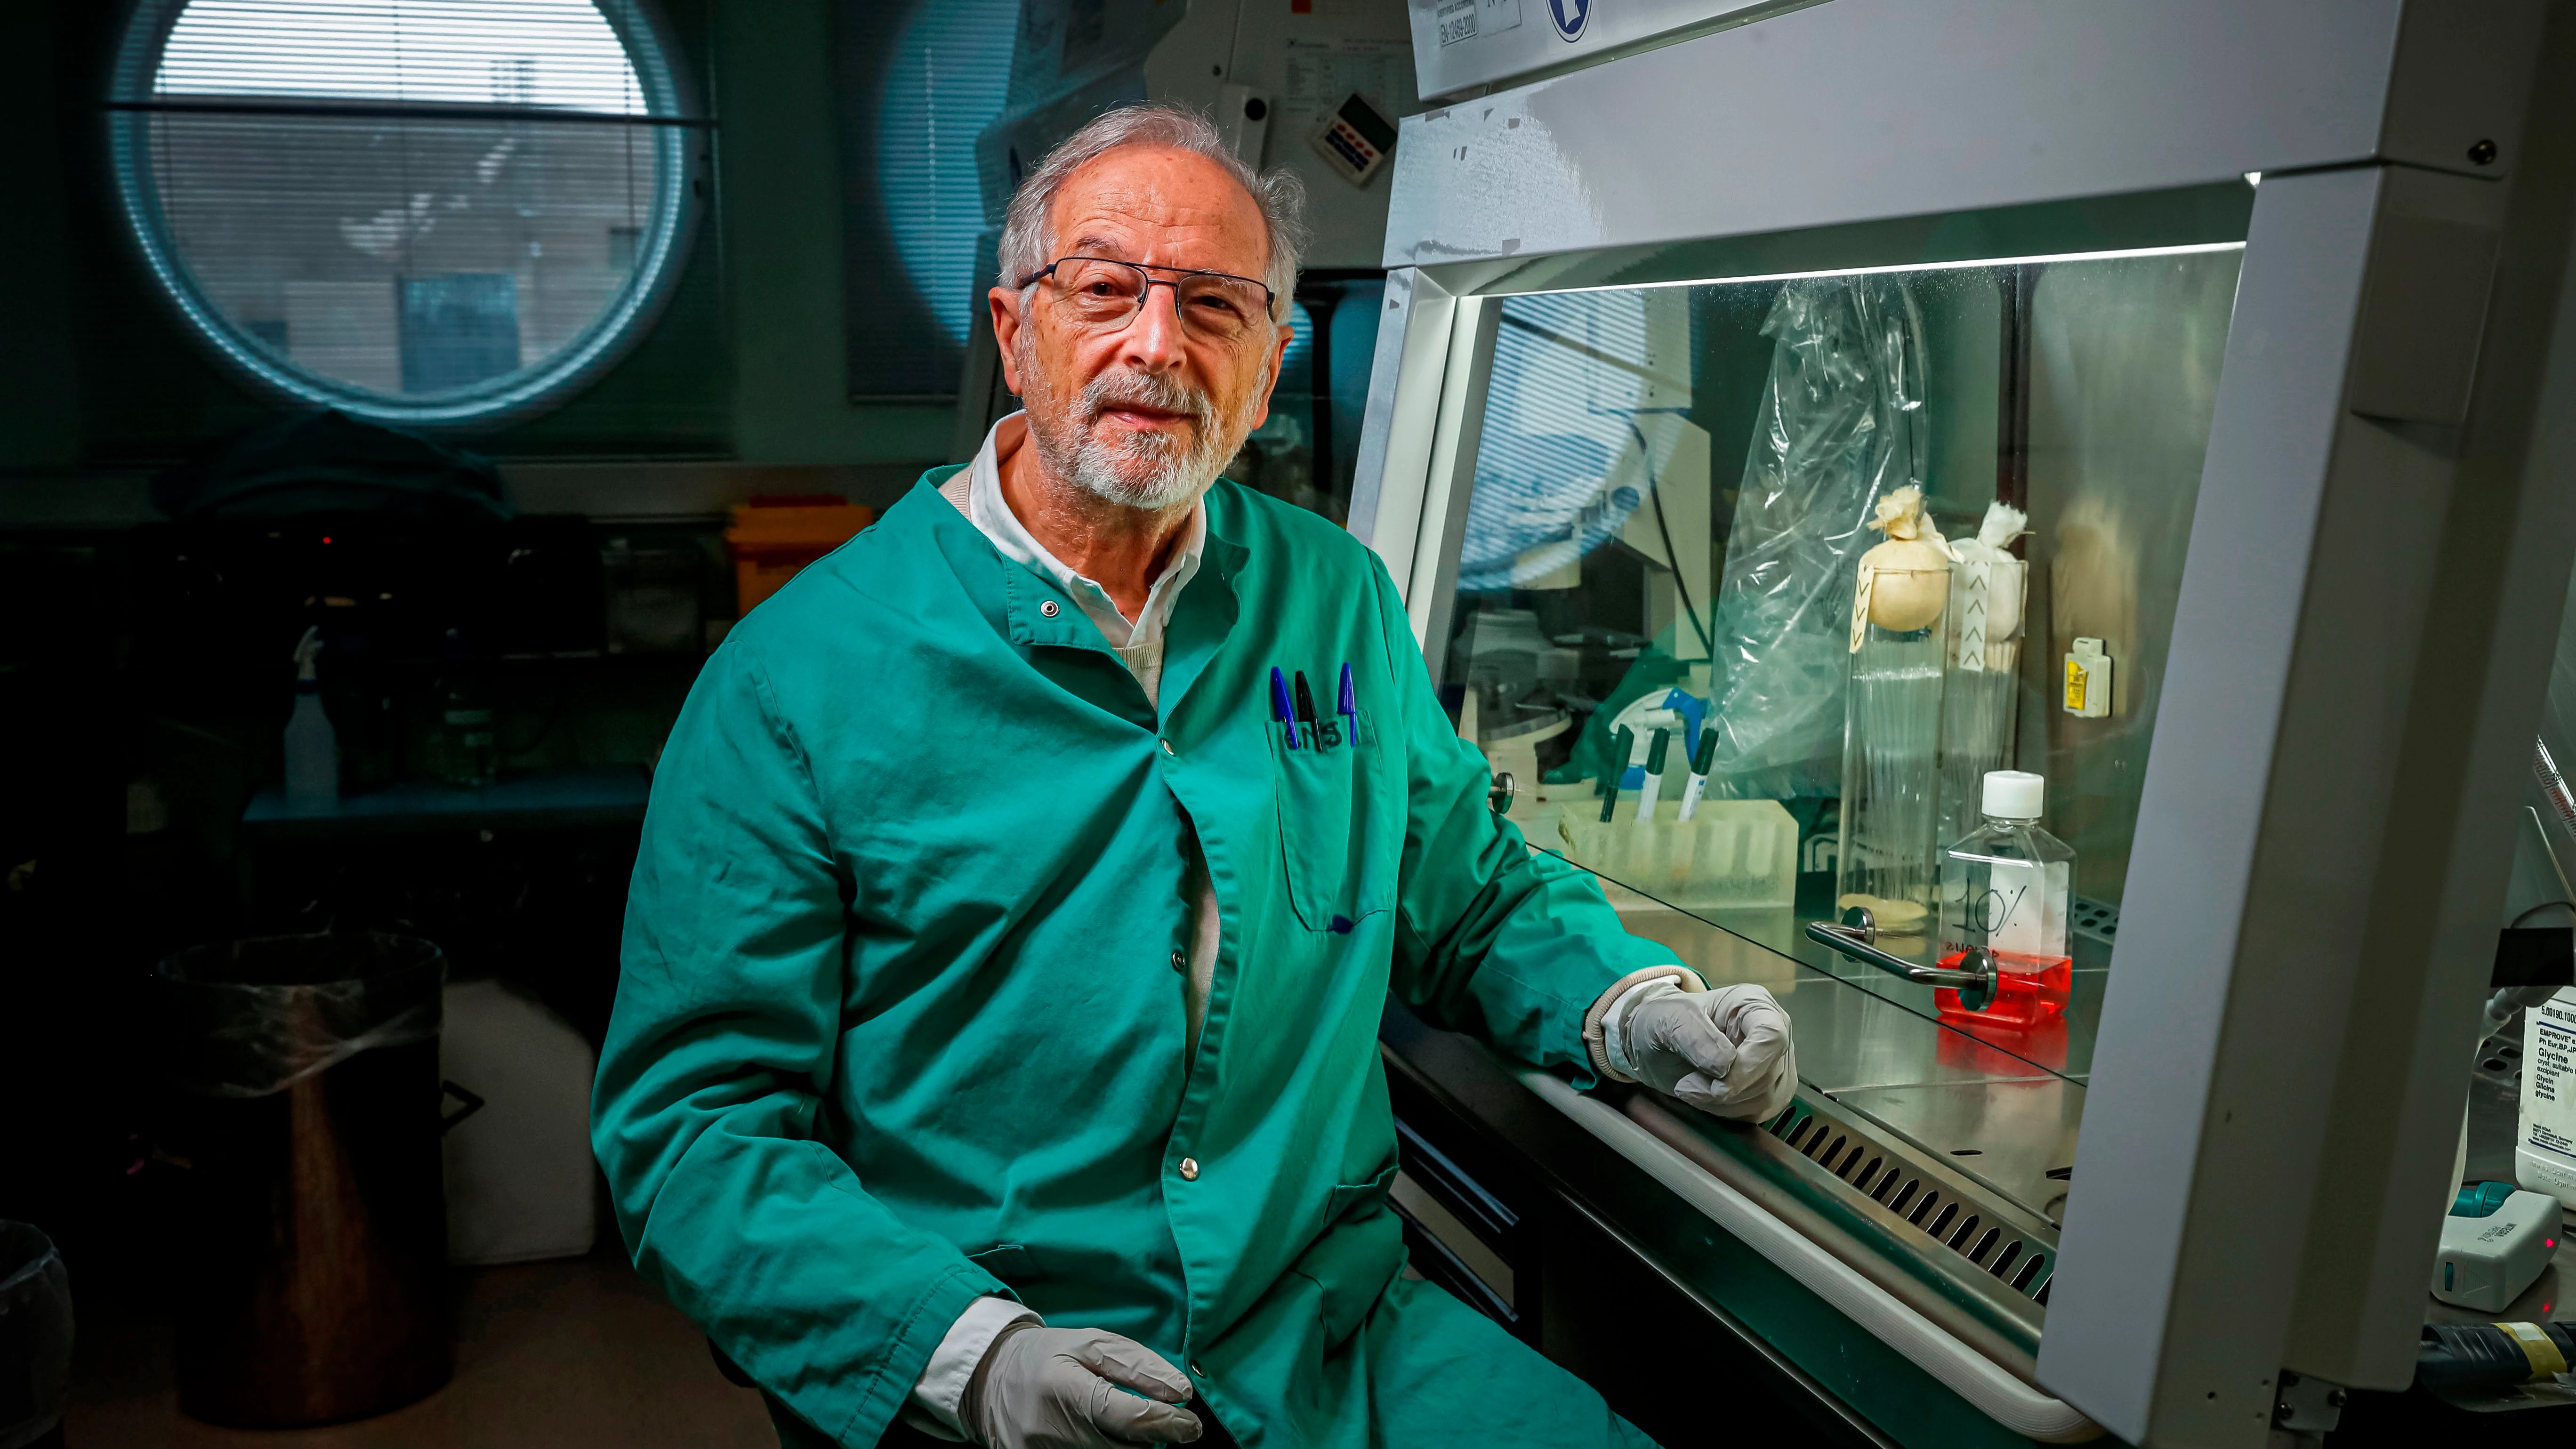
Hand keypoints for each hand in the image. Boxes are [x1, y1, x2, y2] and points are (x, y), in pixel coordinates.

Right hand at [962, 1323, 1202, 1448]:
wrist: (990, 1377)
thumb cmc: (1046, 1356)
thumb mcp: (1091, 1344)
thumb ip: (1138, 1366)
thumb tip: (1181, 1392)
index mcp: (1064, 1387)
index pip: (1128, 1417)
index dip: (1168, 1424)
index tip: (1191, 1424)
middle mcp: (1049, 1430)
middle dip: (1154, 1440)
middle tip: (1169, 1427)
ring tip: (1134, 1429)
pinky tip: (1109, 1439)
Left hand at [1621, 982, 1795, 1121]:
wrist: (1654, 1045)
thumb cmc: (1664, 1021)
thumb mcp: (1668, 1018)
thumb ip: (1695, 1037)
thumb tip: (1725, 1065)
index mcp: (1755, 1004)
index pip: (1771, 1037)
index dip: (1747, 1065)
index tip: (1715, 1083)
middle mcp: (1772, 1033)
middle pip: (1767, 1073)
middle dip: (1723, 1088)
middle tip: (1686, 1085)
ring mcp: (1774, 1064)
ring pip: (1763, 1098)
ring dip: (1720, 1102)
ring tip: (1691, 1085)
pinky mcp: (1768, 1092)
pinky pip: (1756, 1112)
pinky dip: (1724, 1111)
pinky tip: (1703, 1096)